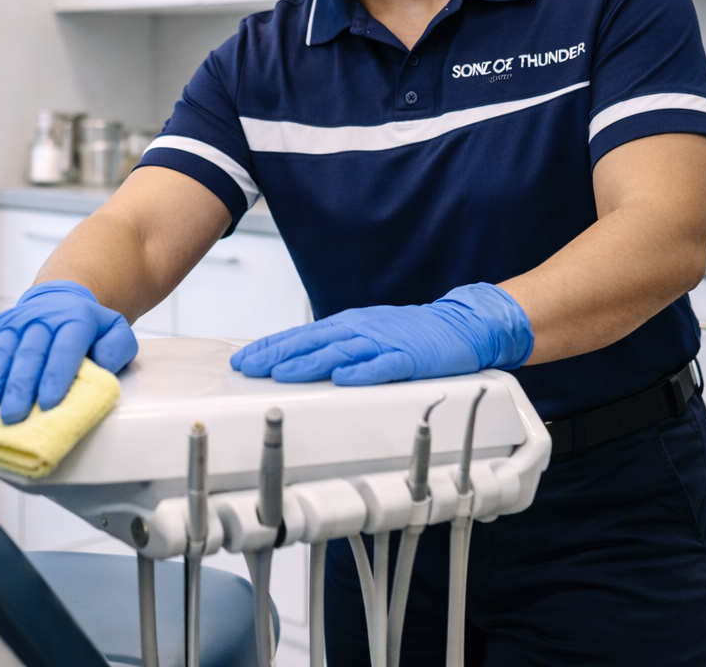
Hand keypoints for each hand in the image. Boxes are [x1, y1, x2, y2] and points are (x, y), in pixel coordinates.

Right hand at [0, 280, 137, 423]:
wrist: (60, 298)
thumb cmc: (88, 327)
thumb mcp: (114, 330)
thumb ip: (117, 347)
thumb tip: (102, 364)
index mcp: (75, 320)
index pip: (64, 348)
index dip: (56, 375)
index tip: (48, 403)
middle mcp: (42, 318)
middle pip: (29, 353)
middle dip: (19, 386)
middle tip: (13, 416)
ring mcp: (15, 321)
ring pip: (1, 351)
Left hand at [229, 283, 532, 384]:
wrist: (461, 325)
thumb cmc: (412, 334)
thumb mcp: (368, 335)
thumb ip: (338, 347)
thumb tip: (301, 361)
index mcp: (349, 325)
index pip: (301, 336)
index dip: (271, 347)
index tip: (244, 359)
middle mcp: (361, 330)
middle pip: (312, 342)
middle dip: (277, 355)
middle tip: (249, 368)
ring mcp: (385, 343)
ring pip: (340, 353)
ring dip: (309, 363)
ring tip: (282, 374)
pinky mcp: (409, 359)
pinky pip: (383, 366)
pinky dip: (362, 372)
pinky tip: (343, 379)